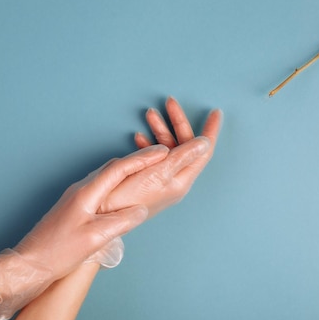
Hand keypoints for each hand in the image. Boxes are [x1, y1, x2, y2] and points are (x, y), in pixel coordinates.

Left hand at [0, 145, 167, 319]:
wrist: (29, 263)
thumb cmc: (57, 252)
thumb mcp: (94, 239)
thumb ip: (120, 222)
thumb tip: (141, 210)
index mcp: (86, 193)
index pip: (119, 169)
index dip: (143, 159)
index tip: (163, 152)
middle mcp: (81, 190)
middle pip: (113, 168)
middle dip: (138, 160)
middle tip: (160, 157)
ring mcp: (76, 198)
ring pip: (107, 176)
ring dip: (128, 170)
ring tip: (147, 169)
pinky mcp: (74, 207)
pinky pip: (101, 187)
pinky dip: (118, 183)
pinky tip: (123, 190)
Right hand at [100, 97, 222, 217]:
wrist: (103, 216)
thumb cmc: (128, 198)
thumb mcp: (158, 173)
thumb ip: (182, 156)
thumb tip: (205, 142)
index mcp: (181, 179)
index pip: (203, 151)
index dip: (210, 130)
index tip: (215, 113)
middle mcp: (174, 179)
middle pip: (184, 145)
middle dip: (178, 123)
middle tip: (170, 102)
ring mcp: (161, 180)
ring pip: (167, 148)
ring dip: (161, 130)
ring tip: (150, 114)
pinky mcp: (146, 180)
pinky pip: (154, 157)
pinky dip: (149, 144)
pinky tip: (139, 138)